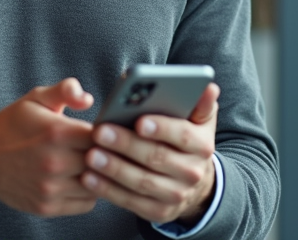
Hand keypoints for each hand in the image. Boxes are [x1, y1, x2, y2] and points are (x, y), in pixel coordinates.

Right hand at [0, 78, 97, 216]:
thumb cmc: (13, 124)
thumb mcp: (36, 98)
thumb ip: (65, 90)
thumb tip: (89, 99)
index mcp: (56, 132)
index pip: (103, 136)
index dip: (110, 133)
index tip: (108, 131)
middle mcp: (54, 163)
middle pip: (103, 162)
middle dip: (107, 154)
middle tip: (106, 148)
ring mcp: (51, 188)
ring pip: (97, 185)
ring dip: (99, 175)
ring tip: (92, 163)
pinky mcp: (47, 207)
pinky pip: (86, 204)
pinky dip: (88, 192)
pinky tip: (80, 178)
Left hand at [81, 82, 220, 224]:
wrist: (194, 182)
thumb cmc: (186, 140)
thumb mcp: (199, 120)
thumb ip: (201, 102)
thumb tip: (209, 87)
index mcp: (202, 145)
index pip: (183, 135)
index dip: (162, 128)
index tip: (139, 121)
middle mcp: (192, 172)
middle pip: (157, 158)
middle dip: (126, 144)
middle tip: (100, 132)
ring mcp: (176, 195)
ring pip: (142, 182)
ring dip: (114, 169)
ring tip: (91, 155)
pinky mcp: (158, 211)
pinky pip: (130, 201)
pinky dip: (108, 190)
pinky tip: (89, 178)